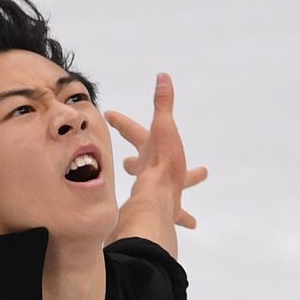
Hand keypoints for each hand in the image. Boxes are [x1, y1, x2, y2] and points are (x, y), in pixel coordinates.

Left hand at [105, 73, 206, 228]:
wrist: (158, 202)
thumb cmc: (162, 163)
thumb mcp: (164, 128)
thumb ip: (163, 103)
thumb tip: (162, 76)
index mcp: (148, 152)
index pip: (132, 131)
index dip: (121, 121)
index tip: (108, 113)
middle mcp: (149, 172)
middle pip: (140, 164)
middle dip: (136, 162)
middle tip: (128, 162)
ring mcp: (158, 192)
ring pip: (162, 189)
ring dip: (170, 189)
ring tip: (177, 190)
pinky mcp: (167, 210)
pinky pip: (176, 214)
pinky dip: (183, 217)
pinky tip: (191, 223)